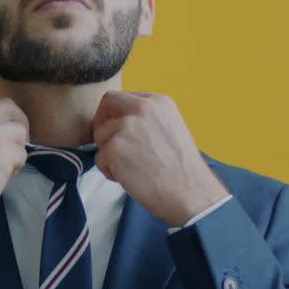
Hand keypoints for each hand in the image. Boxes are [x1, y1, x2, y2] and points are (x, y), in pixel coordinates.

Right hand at [0, 93, 29, 251]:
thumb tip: (2, 123)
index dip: (3, 114)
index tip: (3, 131)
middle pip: (10, 107)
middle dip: (17, 125)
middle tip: (13, 147)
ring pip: (20, 130)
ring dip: (16, 149)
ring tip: (0, 167)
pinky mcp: (2, 151)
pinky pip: (23, 153)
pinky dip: (15, 167)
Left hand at [92, 91, 228, 226]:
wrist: (189, 192)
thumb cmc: (181, 168)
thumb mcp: (171, 128)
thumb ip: (147, 119)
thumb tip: (120, 121)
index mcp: (158, 101)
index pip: (123, 97)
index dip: (116, 114)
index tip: (118, 129)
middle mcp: (142, 108)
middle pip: (107, 103)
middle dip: (102, 122)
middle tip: (110, 144)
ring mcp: (126, 127)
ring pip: (101, 135)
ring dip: (109, 154)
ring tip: (129, 169)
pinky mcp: (115, 148)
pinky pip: (99, 158)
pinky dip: (109, 171)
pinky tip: (129, 178)